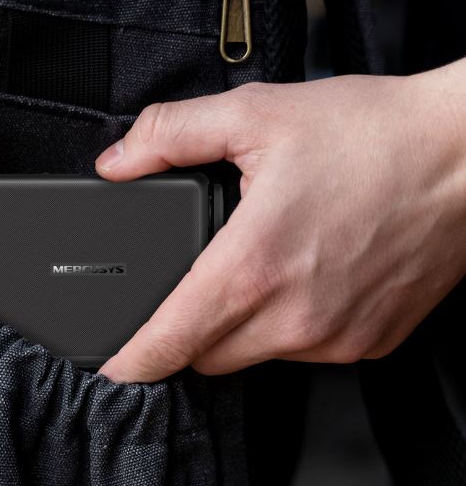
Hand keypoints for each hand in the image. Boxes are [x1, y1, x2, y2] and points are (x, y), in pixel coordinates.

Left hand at [95, 61, 465, 382]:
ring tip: (265, 269)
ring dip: (240, 329)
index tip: (112, 371)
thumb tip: (118, 162)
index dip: (132, 363)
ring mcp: (332, 339)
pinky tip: (306, 279)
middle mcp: (292, 318)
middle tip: (197, 286)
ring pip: (253, 358)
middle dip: (186, 333)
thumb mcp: (256, 114)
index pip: (169, 344)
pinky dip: (289, 329)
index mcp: (252, 269)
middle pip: (204, 358)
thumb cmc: (374, 136)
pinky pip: (303, 354)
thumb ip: (171, 136)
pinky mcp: (366, 344)